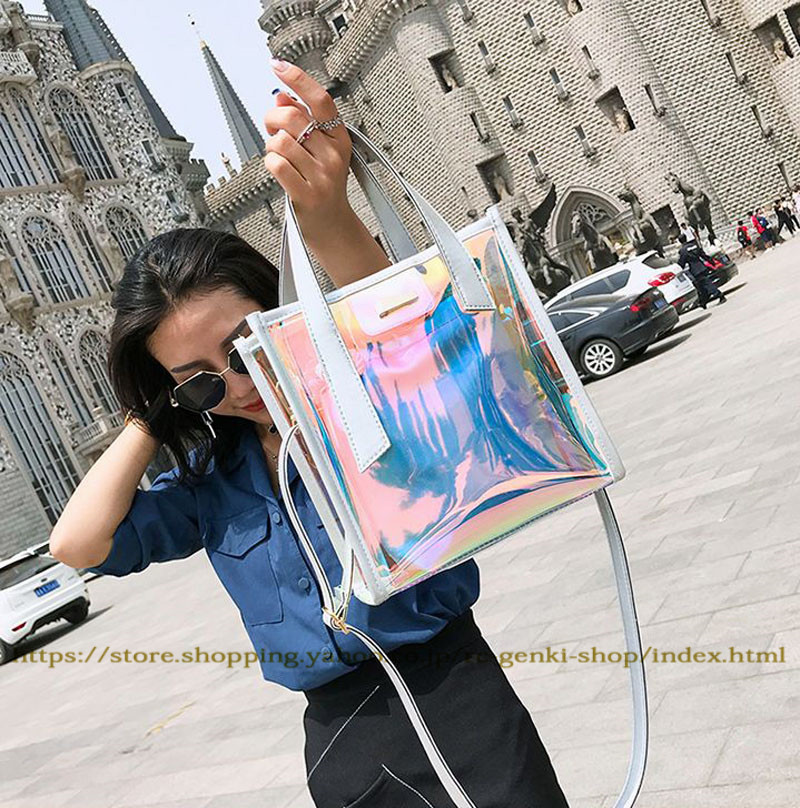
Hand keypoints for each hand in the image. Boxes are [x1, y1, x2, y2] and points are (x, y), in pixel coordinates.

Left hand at [263, 59, 352, 226]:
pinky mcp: (306, 194)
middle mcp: (333, 156)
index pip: (320, 100)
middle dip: (273, 119)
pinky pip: (277, 165)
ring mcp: (321, 176)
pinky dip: (270, 163)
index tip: (278, 66)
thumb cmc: (322, 185)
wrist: (331, 224)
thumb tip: (282, 96)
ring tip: (279, 156)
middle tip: (271, 127)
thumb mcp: (319, 150)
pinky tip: (277, 168)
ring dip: (271, 147)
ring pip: (281, 142)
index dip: (298, 79)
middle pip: (293, 118)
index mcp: (339, 139)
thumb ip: (302, 121)